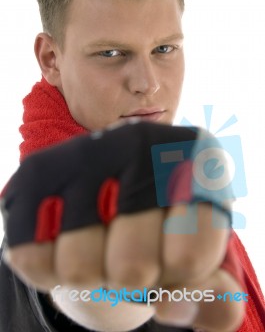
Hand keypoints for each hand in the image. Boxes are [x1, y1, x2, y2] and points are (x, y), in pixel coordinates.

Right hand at [1, 122, 244, 330]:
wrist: (115, 185)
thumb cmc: (165, 227)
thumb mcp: (200, 256)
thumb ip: (216, 295)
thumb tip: (188, 308)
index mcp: (195, 160)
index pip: (190, 256)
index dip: (179, 277)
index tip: (175, 257)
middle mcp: (141, 142)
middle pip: (133, 268)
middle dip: (135, 279)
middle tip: (136, 253)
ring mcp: (86, 152)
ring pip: (80, 268)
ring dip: (93, 274)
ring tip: (103, 244)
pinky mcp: (38, 171)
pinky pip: (34, 258)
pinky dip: (53, 267)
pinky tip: (68, 237)